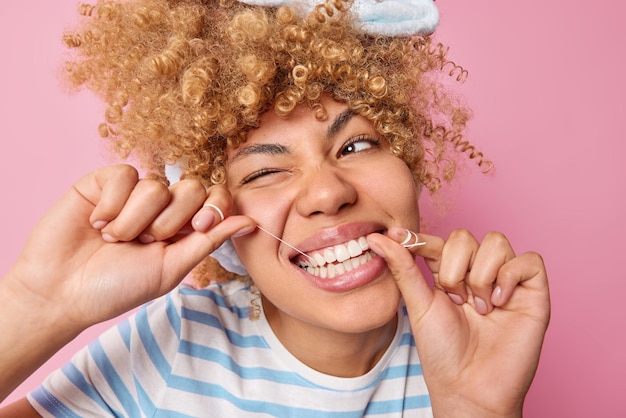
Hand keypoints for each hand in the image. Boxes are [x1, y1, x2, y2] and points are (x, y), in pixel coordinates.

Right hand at [3, 164, 255, 330]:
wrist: (61, 291)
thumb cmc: (116, 287)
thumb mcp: (171, 268)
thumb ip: (210, 241)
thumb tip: (252, 222)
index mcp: (182, 227)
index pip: (216, 197)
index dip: (212, 207)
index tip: (194, 229)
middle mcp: (161, 206)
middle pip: (192, 187)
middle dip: (170, 220)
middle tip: (144, 243)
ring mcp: (132, 192)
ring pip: (156, 184)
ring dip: (135, 220)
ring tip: (113, 240)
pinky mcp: (104, 181)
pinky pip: (126, 174)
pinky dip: (113, 204)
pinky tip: (96, 223)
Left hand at [367, 228, 549, 416]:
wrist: (469, 387)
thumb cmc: (442, 352)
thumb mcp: (418, 304)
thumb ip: (402, 268)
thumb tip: (376, 238)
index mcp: (449, 274)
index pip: (437, 242)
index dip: (419, 239)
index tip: (395, 236)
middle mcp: (478, 273)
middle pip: (465, 237)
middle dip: (454, 268)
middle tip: (456, 301)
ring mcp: (506, 281)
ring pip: (496, 242)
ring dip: (481, 274)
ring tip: (479, 307)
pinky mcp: (533, 293)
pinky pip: (529, 260)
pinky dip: (510, 276)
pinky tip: (499, 302)